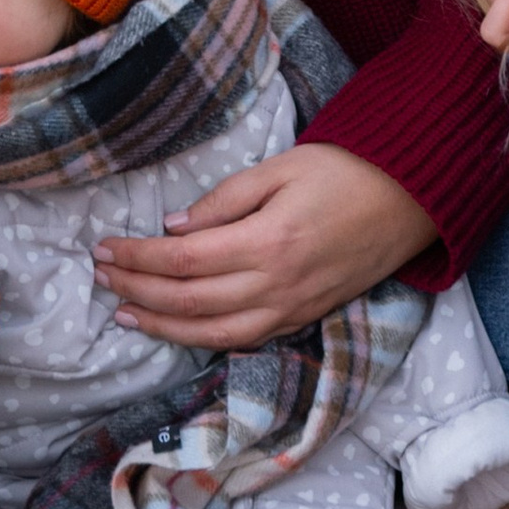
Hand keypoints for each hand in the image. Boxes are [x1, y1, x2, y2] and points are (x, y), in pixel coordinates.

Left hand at [93, 142, 436, 348]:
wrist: (408, 200)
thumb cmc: (342, 172)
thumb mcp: (278, 169)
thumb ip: (223, 200)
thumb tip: (171, 228)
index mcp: (267, 242)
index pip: (182, 260)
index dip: (136, 258)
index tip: (104, 249)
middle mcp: (276, 285)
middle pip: (189, 302)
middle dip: (137, 291)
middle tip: (100, 277)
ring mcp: (291, 309)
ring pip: (212, 333)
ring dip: (162, 327)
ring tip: (123, 314)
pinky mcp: (303, 318)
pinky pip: (244, 340)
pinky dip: (204, 339)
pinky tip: (178, 330)